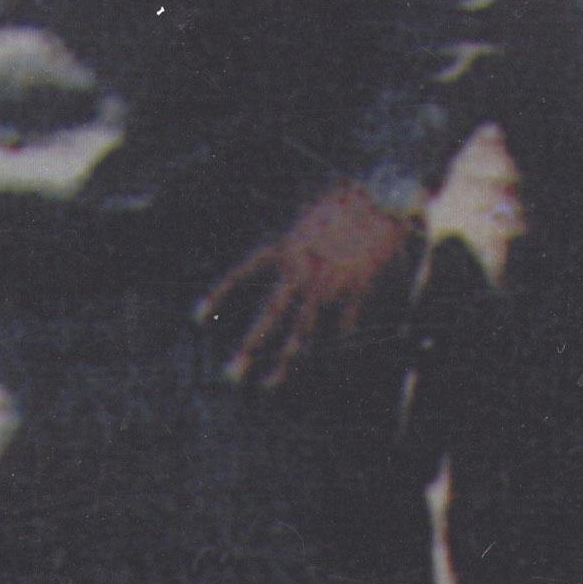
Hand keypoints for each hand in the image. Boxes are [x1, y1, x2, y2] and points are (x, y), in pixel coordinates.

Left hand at [205, 186, 423, 394]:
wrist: (385, 195)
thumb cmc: (349, 200)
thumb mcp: (308, 213)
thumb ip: (293, 237)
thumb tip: (286, 249)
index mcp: (286, 247)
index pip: (244, 273)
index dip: (220, 295)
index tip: (197, 317)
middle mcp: (302, 270)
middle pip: (270, 316)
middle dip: (249, 348)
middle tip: (231, 376)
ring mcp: (329, 286)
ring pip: (302, 333)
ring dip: (284, 364)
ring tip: (268, 388)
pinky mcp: (357, 294)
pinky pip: (343, 333)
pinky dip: (336, 356)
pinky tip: (328, 376)